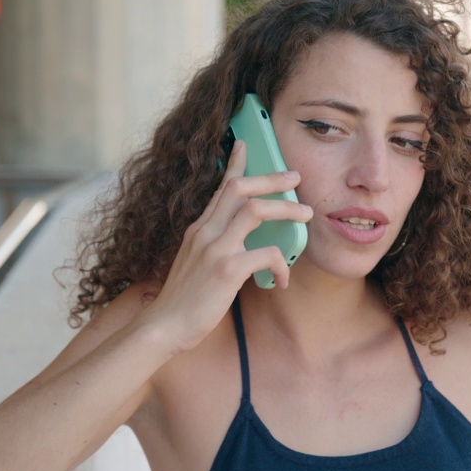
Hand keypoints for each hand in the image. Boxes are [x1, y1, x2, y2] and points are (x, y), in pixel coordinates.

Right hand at [141, 139, 311, 352]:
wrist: (164, 326)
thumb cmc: (183, 300)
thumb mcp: (195, 264)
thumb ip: (215, 248)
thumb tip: (245, 246)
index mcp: (199, 229)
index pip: (220, 188)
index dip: (235, 164)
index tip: (246, 145)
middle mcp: (206, 232)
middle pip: (241, 189)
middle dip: (272, 178)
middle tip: (295, 178)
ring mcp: (215, 249)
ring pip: (256, 211)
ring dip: (286, 209)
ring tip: (306, 215)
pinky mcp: (227, 270)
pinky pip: (266, 254)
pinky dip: (281, 265)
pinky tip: (282, 280)